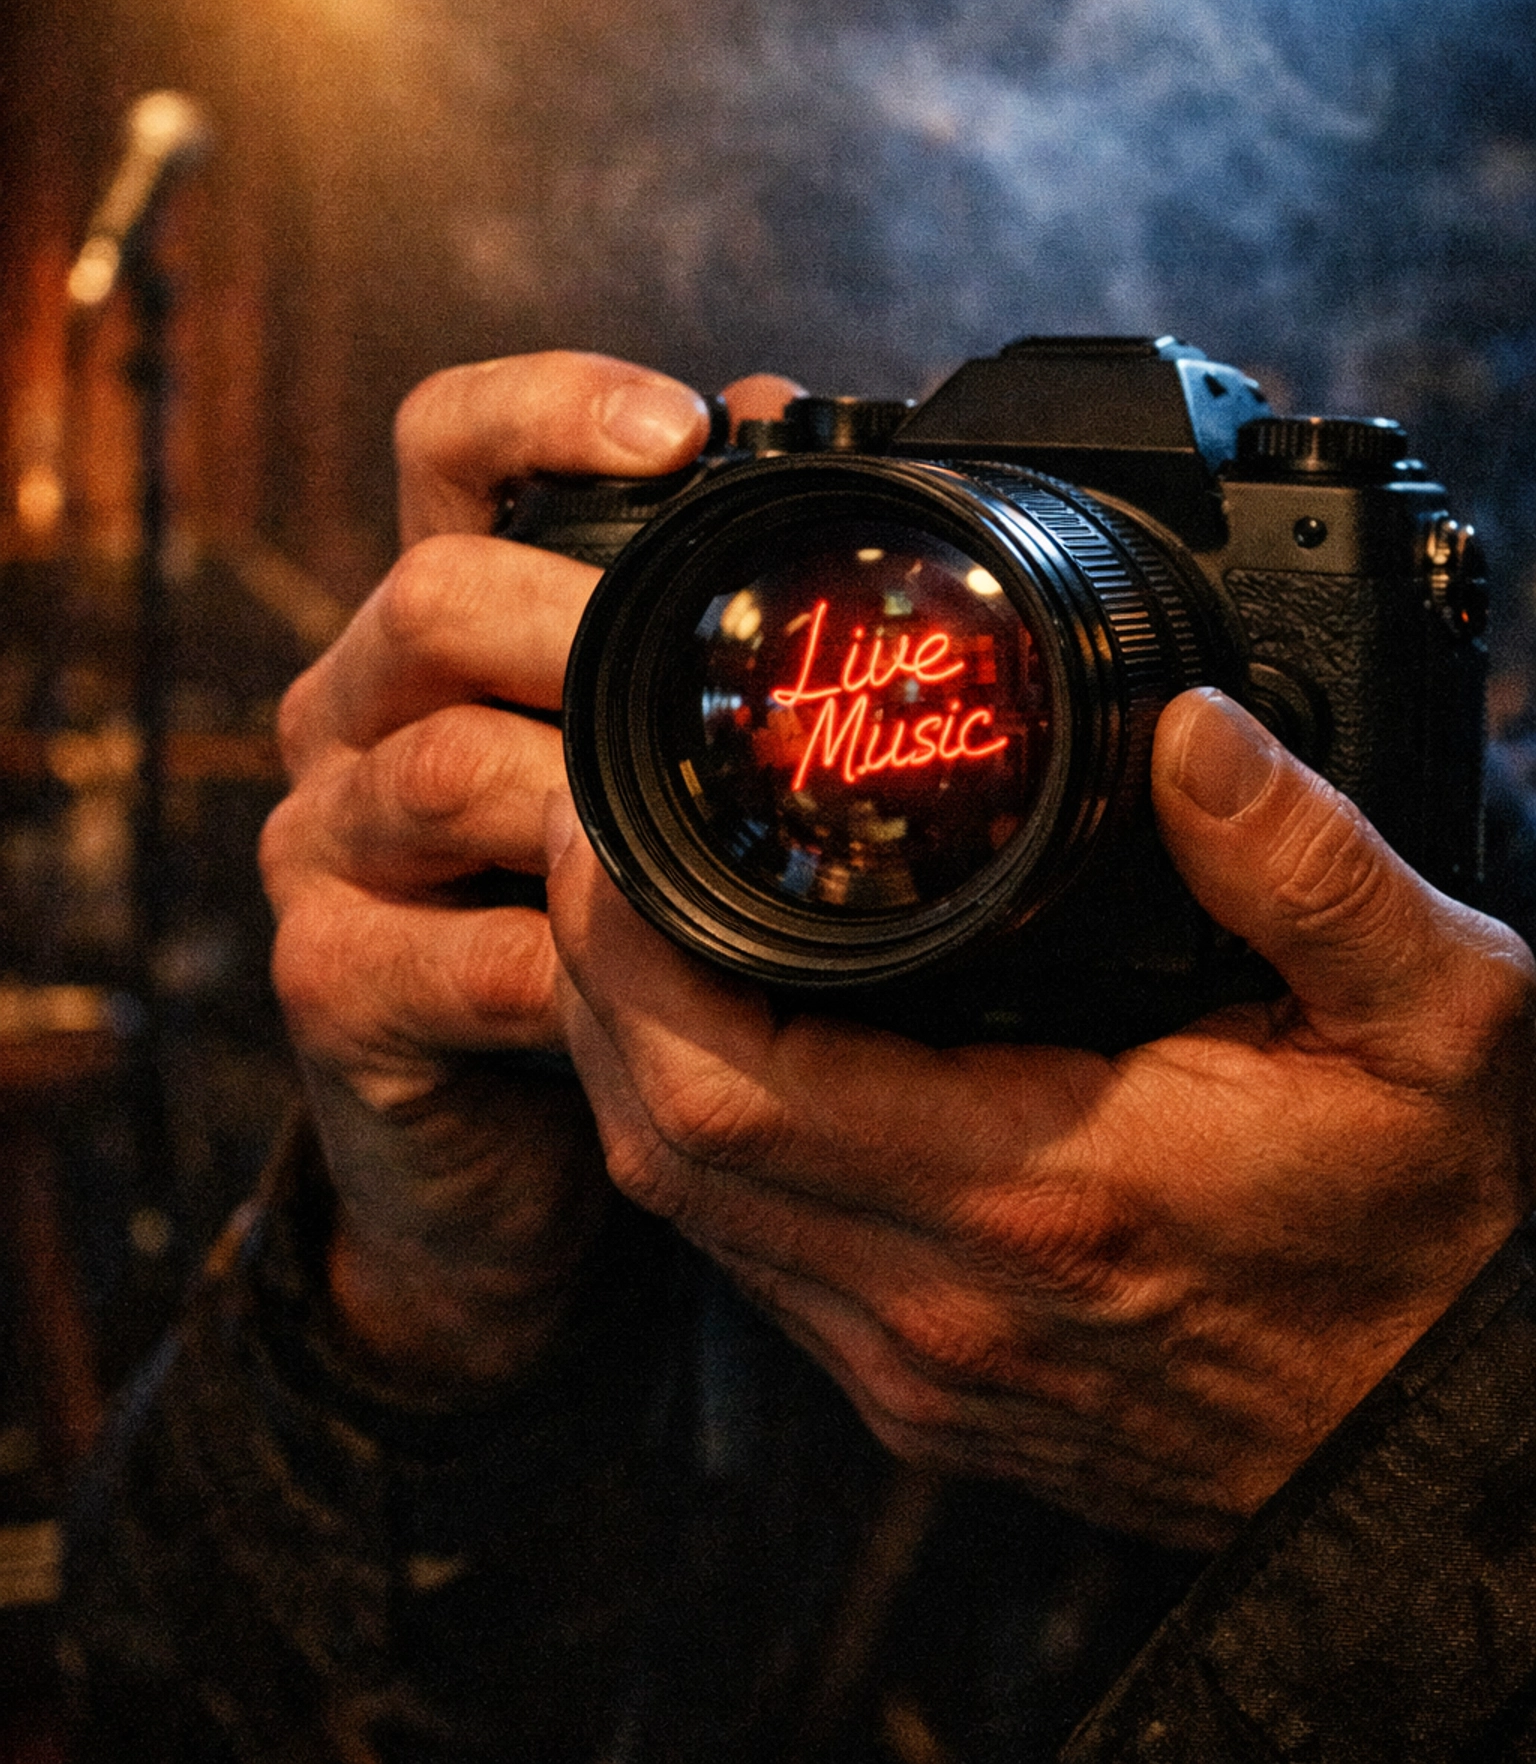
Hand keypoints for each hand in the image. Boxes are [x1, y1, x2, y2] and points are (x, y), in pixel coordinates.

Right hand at [260, 351, 722, 1390]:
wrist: (505, 1140)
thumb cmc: (596, 915)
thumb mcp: (641, 756)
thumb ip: (681, 614)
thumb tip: (779, 421)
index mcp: (436, 624)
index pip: (442, 448)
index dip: (545, 410)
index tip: (681, 431)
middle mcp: (352, 710)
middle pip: (432, 596)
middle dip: (588, 619)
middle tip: (721, 670)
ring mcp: (322, 847)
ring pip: (439, 767)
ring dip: (588, 798)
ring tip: (708, 832)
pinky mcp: (329, 984)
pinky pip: (457, 956)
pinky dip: (576, 965)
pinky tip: (660, 981)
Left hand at [546, 686, 1535, 1545]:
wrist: (1440, 1444)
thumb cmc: (1438, 1236)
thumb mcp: (1437, 1018)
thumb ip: (1312, 866)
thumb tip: (1190, 729)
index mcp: (1045, 1191)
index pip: (731, 1081)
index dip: (624, 947)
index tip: (609, 819)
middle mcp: (946, 1300)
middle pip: (660, 1139)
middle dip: (588, 976)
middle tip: (597, 833)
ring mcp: (918, 1365)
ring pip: (686, 1206)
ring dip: (628, 1057)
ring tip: (636, 910)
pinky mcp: (922, 1394)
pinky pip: (747, 1254)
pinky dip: (699, 1137)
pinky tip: (725, 1041)